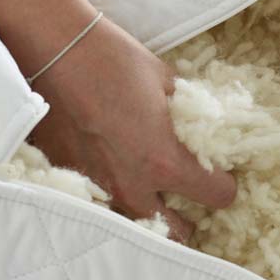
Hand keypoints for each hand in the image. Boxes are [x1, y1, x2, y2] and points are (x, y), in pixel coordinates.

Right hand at [28, 16, 236, 241]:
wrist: (54, 49)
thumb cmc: (116, 61)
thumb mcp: (169, 84)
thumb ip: (190, 115)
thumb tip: (205, 123)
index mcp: (165, 162)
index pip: (217, 196)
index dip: (225, 184)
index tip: (221, 173)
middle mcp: (133, 185)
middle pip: (177, 230)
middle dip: (189, 216)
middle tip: (190, 195)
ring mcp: (99, 187)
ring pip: (137, 221)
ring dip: (152, 214)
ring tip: (156, 194)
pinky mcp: (70, 178)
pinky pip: (104, 201)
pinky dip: (117, 194)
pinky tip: (118, 172)